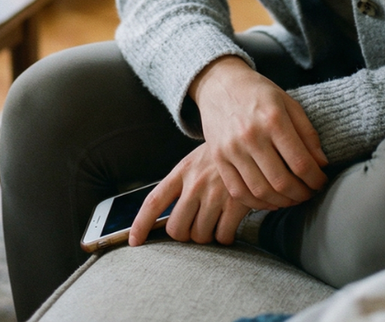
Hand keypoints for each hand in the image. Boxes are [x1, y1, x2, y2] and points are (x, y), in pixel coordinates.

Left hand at [128, 145, 248, 246]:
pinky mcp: (236, 203)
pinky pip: (223, 236)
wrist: (250, 142)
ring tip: (214, 219)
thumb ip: (179, 186)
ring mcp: (215, 193)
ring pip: (200, 236)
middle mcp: (195, 183)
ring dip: (205, 235)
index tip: (134, 241)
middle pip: (177, 229)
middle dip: (183, 234)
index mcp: (182, 171)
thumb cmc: (218, 159)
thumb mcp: (194, 162)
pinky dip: (224, 236)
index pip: (154, 201)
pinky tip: (228, 222)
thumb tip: (162, 220)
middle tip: (193, 225)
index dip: (141, 224)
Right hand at [191, 56, 327, 209]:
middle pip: (282, 182)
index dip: (316, 179)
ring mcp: (232, 148)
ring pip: (261, 192)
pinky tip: (270, 200)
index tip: (321, 182)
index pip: (301, 163)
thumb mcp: (288, 102)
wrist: (220, 83)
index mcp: (273, 119)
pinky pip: (238, 192)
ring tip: (292, 198)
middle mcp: (251, 135)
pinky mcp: (218, 158)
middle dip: (302, 194)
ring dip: (282, 202)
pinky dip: (257, 203)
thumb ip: (307, 133)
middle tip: (309, 193)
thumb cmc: (258, 92)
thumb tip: (321, 164)